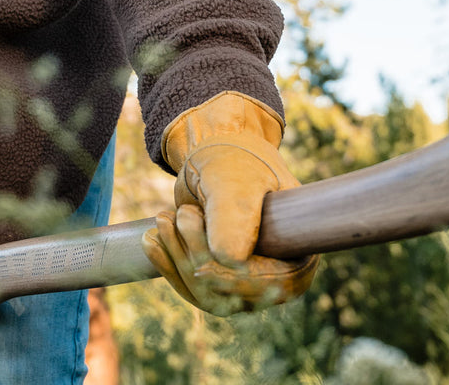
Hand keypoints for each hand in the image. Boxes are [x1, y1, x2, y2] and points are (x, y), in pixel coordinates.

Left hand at [141, 91, 317, 313]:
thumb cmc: (237, 161)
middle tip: (181, 215)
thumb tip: (229, 260)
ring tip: (165, 217)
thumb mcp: (237, 178)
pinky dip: (167, 264)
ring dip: (178, 257)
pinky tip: (151, 240)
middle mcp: (274, 276)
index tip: (202, 266)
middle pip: (232, 294)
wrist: (217, 154)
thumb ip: (235, 213)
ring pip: (205, 293)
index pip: (270, 286)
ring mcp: (243, 281)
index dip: (235, 282)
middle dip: (197, 258)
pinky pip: (189, 287)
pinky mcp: (216, 278)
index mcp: (297, 254)